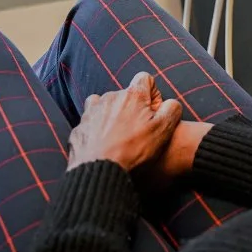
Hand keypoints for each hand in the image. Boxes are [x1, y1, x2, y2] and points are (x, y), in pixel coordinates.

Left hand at [68, 71, 182, 172]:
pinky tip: (102, 144)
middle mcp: (111, 97)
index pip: (145, 78)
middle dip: (132, 107)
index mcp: (133, 95)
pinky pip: (90, 121)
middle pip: (125, 94)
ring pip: (105, 105)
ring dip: (112, 115)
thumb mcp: (163, 130)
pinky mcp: (79, 127)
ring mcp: (92, 111)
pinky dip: (96, 129)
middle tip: (137, 129)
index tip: (153, 111)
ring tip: (117, 136)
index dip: (152, 93)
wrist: (99, 172)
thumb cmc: (133, 150)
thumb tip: (171, 104)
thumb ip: (172, 109)